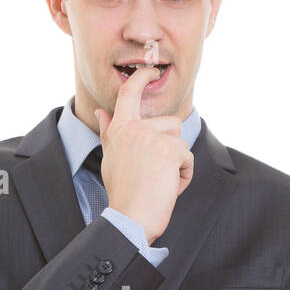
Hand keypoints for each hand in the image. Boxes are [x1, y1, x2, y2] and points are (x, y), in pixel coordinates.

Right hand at [93, 64, 193, 244]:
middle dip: (171, 147)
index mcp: (119, 129)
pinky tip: (168, 188)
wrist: (130, 219)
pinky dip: (184, 177)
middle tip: (154, 173)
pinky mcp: (169, 150)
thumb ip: (109, 132)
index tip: (150, 70)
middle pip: (171, 123)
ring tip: (159, 181)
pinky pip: (188, 159)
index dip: (141, 78)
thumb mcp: (111, 158)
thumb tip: (101, 112)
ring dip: (177, 164)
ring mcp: (151, 138)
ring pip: (181, 141)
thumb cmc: (122, 193)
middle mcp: (133, 128)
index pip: (129, 94)